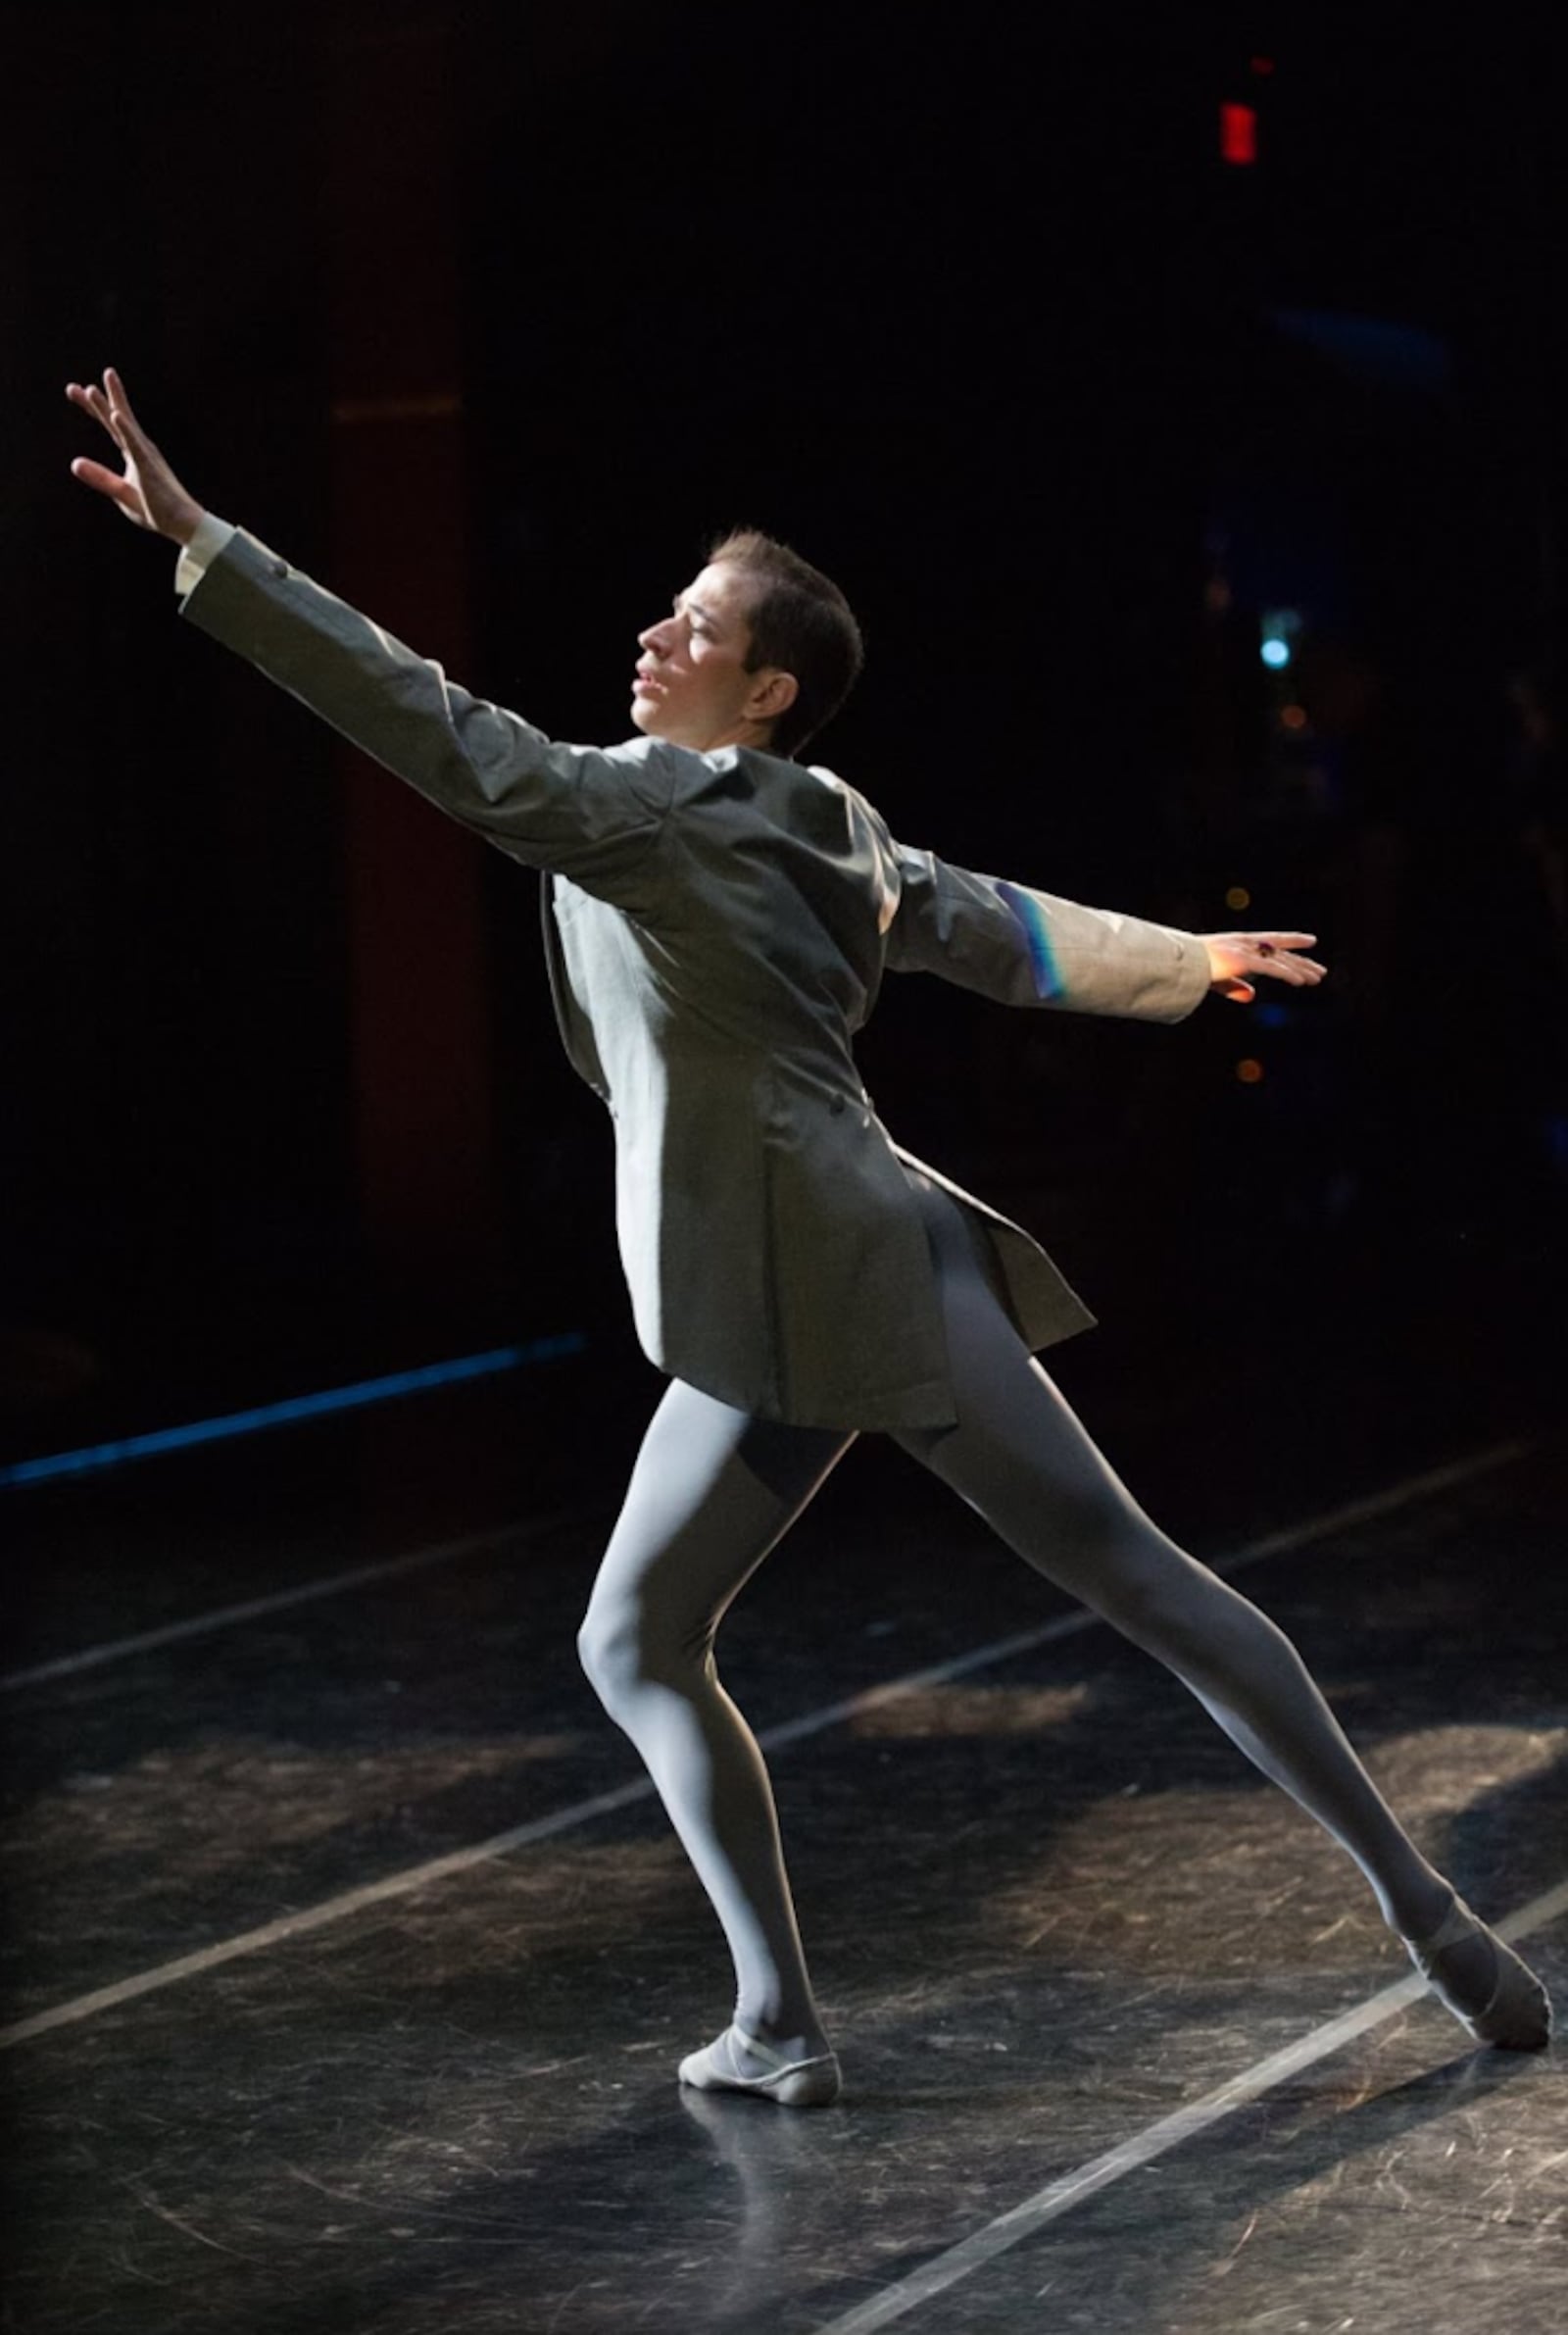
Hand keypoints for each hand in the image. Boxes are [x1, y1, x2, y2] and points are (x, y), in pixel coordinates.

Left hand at [66, 367, 204, 545]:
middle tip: (79, 385)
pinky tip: (116, 416)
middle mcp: (140, 448)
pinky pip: (135, 447)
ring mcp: (146, 457)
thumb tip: (74, 463)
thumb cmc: (156, 510)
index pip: (111, 425)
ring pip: (125, 427)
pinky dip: (126, 430)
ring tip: (92, 390)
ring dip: (110, 407)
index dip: (93, 407)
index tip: (74, 388)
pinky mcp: (150, 469)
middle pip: (117, 418)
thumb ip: (99, 477)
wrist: (184, 525)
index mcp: (133, 452)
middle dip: (98, 400)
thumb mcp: (121, 492)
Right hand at [1200, 931, 1325, 1003]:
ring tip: (1318, 978)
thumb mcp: (1217, 979)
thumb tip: (1252, 996)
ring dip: (1301, 970)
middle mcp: (1246, 943)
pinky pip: (1271, 969)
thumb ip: (1235, 986)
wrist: (1177, 963)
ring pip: (1280, 960)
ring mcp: (1245, 950)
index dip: (1292, 941)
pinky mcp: (1244, 961)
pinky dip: (1287, 974)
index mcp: (1239, 943)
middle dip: (1302, 962)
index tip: (1311, 941)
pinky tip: (1301, 982)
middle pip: (1281, 953)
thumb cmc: (1191, 968)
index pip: (1272, 940)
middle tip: (1320, 971)